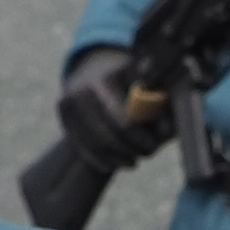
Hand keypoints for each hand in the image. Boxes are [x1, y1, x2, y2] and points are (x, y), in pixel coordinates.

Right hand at [55, 46, 150, 165]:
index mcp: (105, 79)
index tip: (155, 144)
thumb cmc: (132, 78)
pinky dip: (101, 160)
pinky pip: (82, 149)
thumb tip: (166, 130)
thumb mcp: (152, 83)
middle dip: (130, 149)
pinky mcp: (63, 119)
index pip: (123, 122)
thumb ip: (162, 105)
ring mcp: (68, 105)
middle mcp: (80, 91)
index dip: (141, 139)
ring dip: (117, 158)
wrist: (97, 67)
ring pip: (94, 147)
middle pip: (107, 138)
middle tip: (146, 153)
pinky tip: (116, 162)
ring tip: (133, 160)